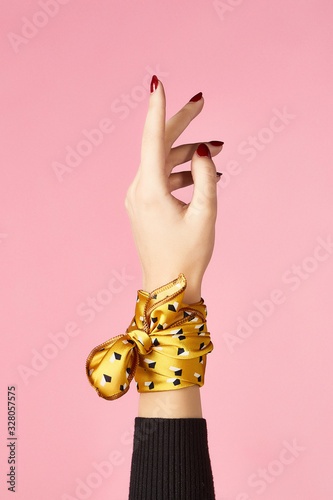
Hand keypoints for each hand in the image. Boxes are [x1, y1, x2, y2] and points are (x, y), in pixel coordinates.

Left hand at [125, 76, 222, 303]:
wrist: (169, 284)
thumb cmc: (188, 254)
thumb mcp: (206, 214)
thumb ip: (207, 177)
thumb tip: (205, 149)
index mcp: (150, 191)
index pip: (152, 140)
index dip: (157, 109)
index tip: (159, 83)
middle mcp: (139, 190)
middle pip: (158, 145)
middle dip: (181, 123)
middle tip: (201, 101)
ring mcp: (139, 197)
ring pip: (162, 161)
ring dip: (189, 153)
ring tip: (221, 151)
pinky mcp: (143, 204)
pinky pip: (162, 177)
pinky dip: (182, 172)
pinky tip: (205, 176)